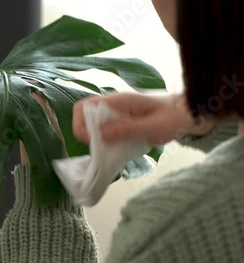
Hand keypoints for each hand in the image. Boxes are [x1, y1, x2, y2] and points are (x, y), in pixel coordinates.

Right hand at [72, 93, 217, 144]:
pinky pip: (106, 129)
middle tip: (102, 147)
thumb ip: (126, 129)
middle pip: (85, 116)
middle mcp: (114, 104)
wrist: (193, 114)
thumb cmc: (176, 117)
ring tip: (111, 150)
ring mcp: (118, 112)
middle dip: (87, 134)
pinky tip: (118, 149)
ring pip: (94, 124)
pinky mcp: (123, 120)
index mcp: (118, 100)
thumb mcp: (152, 127)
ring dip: (97, 138)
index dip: (81, 125)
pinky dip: (106, 140)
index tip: (93, 141)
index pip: (84, 107)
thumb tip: (100, 134)